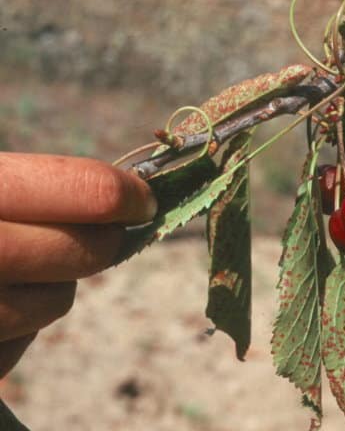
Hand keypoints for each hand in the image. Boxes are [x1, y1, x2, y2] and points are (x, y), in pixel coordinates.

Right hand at [0, 153, 156, 376]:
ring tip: (10, 267)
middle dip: (101, 241)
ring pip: (59, 300)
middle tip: (90, 231)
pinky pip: (19, 344)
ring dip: (52, 285)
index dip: (130, 195)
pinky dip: (15, 325)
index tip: (144, 201)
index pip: (92, 190)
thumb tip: (132, 194)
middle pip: (90, 251)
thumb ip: (43, 189)